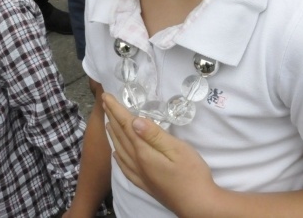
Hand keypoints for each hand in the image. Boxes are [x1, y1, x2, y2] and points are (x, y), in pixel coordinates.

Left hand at [102, 93, 217, 214]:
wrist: (197, 206)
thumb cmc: (192, 174)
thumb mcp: (177, 150)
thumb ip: (154, 135)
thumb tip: (134, 121)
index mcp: (144, 152)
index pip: (126, 126)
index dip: (116, 110)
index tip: (106, 96)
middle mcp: (137, 164)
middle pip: (121, 136)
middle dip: (112, 118)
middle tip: (105, 103)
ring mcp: (140, 176)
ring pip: (120, 150)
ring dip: (113, 134)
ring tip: (108, 123)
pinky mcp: (146, 185)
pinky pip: (125, 168)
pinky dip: (118, 157)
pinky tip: (116, 154)